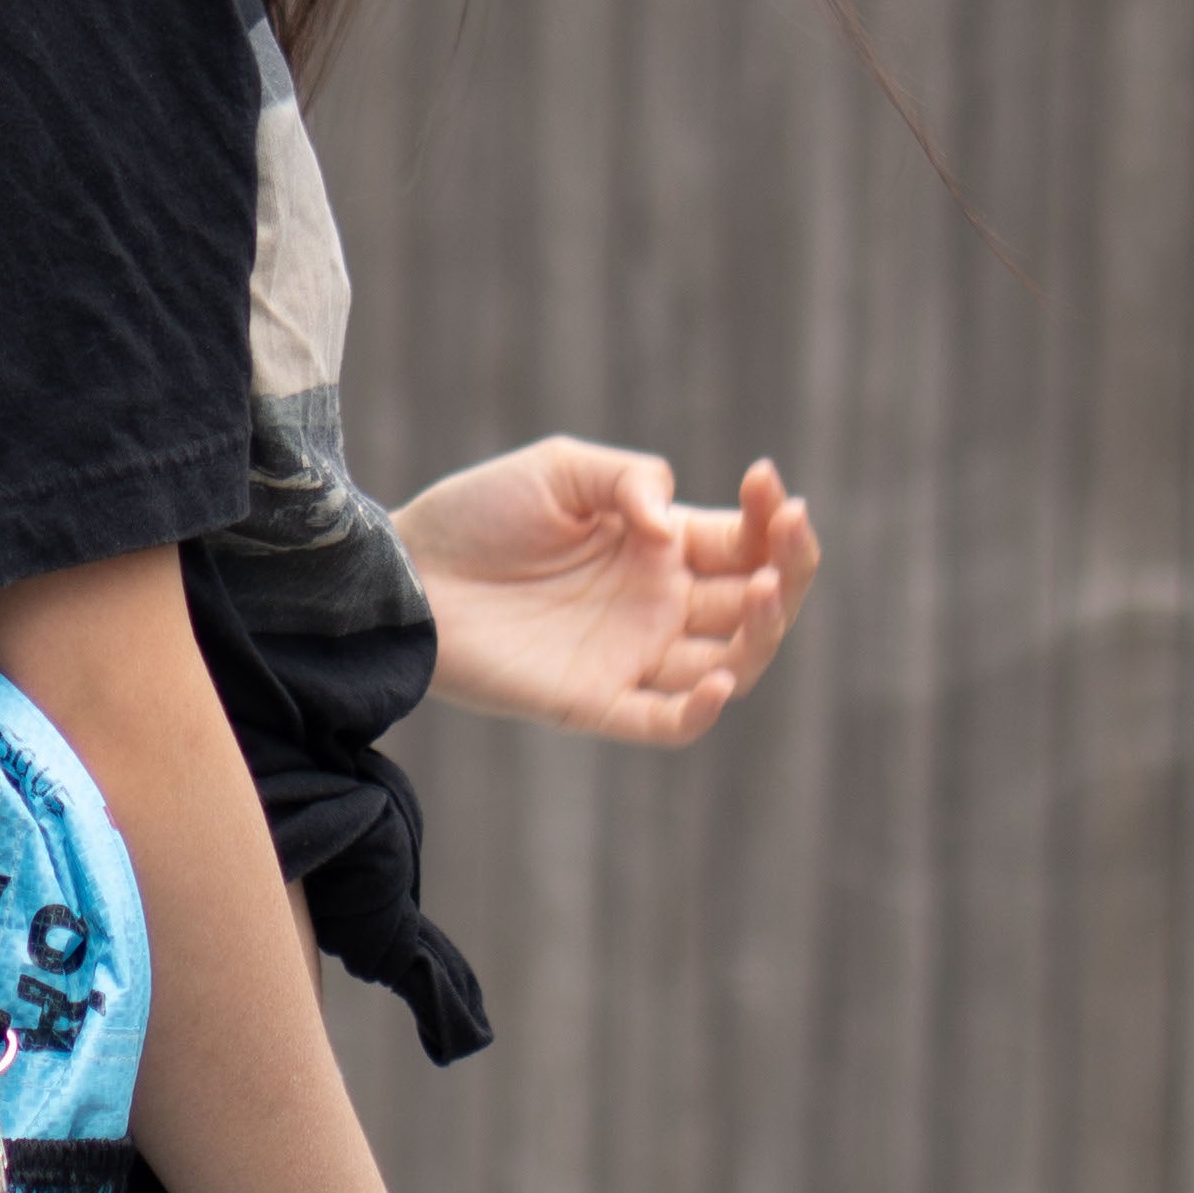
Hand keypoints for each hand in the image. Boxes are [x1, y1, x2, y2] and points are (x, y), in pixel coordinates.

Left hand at [393, 439, 818, 744]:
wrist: (404, 575)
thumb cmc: (478, 516)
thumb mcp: (561, 469)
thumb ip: (630, 479)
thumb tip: (673, 529)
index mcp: (659, 548)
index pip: (744, 542)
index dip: (769, 518)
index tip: (765, 481)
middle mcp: (657, 605)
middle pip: (756, 603)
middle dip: (788, 567)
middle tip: (789, 530)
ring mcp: (631, 656)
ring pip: (732, 663)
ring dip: (763, 631)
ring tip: (766, 589)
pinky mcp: (595, 702)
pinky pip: (666, 723)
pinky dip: (701, 710)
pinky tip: (718, 677)